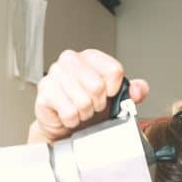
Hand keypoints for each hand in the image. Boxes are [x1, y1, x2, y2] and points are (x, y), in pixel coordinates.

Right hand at [32, 49, 149, 142]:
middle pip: (97, 86)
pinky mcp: (44, 93)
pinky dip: (73, 120)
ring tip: (81, 110)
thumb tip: (137, 90)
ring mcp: (54, 75)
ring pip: (83, 101)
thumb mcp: (117, 97)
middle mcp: (70, 61)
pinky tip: (69, 115)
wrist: (68, 125)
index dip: (115, 88)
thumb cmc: (91, 106)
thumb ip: (134, 91)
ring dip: (86, 113)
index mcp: (90, 57)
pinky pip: (69, 112)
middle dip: (99, 103)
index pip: (114, 70)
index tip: (109, 94)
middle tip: (93, 105)